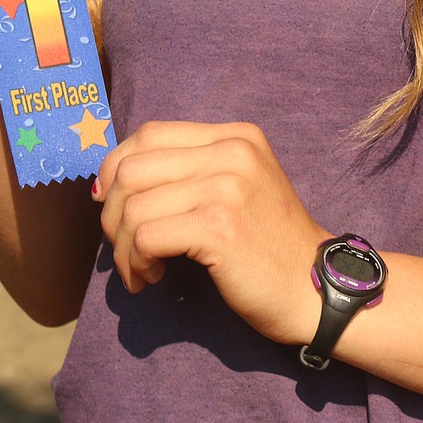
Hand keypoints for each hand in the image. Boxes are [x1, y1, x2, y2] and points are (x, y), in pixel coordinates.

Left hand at [94, 120, 325, 344]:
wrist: (315, 289)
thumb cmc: (268, 247)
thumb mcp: (238, 187)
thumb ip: (192, 171)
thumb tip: (115, 179)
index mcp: (236, 136)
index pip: (150, 133)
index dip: (116, 165)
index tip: (107, 202)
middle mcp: (232, 151)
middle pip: (133, 167)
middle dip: (112, 213)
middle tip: (123, 248)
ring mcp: (227, 186)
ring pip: (133, 205)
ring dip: (122, 247)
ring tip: (139, 270)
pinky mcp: (219, 226)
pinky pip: (146, 236)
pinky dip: (136, 262)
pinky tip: (152, 277)